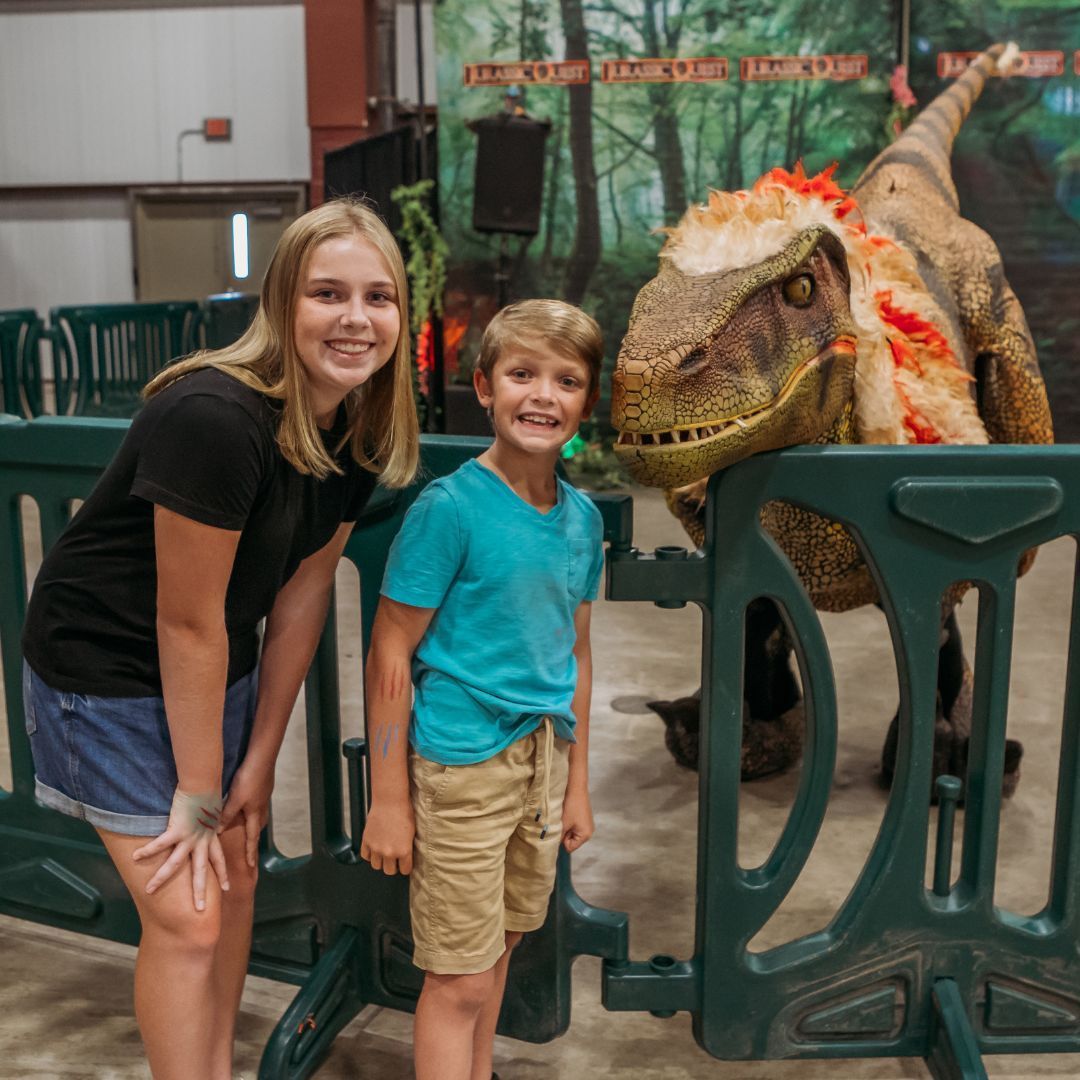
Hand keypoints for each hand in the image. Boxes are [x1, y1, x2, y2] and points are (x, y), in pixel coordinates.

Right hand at [133, 787, 227, 910]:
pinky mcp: (177, 829)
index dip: (222, 874)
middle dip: (200, 891)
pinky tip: (135, 859)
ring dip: (161, 878)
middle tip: (200, 910)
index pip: (219, 860)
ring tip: (149, 891)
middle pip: (201, 871)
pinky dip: (147, 851)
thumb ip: (212, 819)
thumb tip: (213, 820)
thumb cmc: (210, 792)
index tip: (227, 888)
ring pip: (175, 864)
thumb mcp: (215, 810)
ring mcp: (189, 837)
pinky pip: (159, 844)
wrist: (205, 783)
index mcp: (212, 836)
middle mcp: (202, 841)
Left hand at [219, 757, 274, 868]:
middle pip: (257, 828)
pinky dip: (252, 812)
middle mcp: (261, 808)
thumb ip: (226, 815)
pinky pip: (257, 807)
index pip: (252, 837)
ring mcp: (263, 798)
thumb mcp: (235, 799)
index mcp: (254, 813)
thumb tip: (216, 832)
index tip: (251, 866)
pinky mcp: (263, 789)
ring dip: (253, 825)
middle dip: (253, 839)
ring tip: (247, 830)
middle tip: (250, 849)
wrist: (262, 759)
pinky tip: (248, 807)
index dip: (250, 852)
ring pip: (258, 817)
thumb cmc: (248, 780)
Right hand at [360, 801, 414, 874]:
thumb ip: (407, 848)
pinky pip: (365, 856)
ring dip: (380, 861)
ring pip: (376, 866)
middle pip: (389, 871)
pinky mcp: (366, 841)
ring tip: (384, 853)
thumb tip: (406, 857)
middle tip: (394, 859)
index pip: (405, 870)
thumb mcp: (412, 833)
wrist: (390, 801)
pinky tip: (375, 848)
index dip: (405, 867)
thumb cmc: (403, 813)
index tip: (404, 864)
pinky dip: (369, 854)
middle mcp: (389, 852)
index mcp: (404, 851)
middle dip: (393, 866)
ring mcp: (376, 848)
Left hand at [561, 786, 593, 852]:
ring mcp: (587, 825)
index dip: (562, 841)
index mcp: (585, 836)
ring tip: (565, 817)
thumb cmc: (571, 806)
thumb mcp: (563, 824)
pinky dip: (569, 822)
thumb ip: (559, 837)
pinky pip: (574, 826)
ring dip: (566, 827)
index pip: (570, 848)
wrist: (576, 788)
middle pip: (571, 841)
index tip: (560, 829)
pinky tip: (568, 814)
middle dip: (564, 834)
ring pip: (571, 833)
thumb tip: (552, 846)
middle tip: (562, 822)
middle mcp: (589, 832)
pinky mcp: (585, 819)